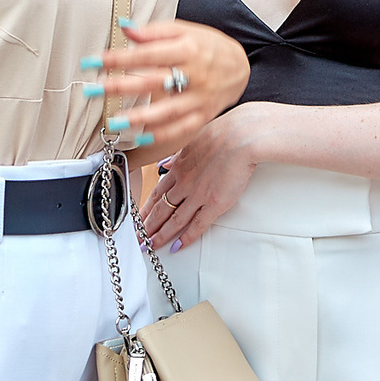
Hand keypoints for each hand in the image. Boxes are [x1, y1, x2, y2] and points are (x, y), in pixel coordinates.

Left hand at [84, 18, 248, 151]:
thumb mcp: (184, 30)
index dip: (120, 58)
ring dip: (140, 117)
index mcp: (187, 49)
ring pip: (168, 110)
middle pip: (153, 82)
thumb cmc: (208, 46)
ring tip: (115, 121)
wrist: (240, 66)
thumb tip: (125, 27)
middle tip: (93, 90)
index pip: (148, 54)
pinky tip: (141, 136)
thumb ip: (154, 31)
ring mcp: (199, 98)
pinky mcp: (203, 115)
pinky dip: (162, 134)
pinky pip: (182, 128)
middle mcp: (194, 75)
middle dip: (121, 86)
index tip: (95, 62)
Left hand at [139, 102, 274, 249]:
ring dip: (160, 235)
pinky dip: (186, 237)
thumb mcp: (192, 140)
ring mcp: (198, 195)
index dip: (145, 208)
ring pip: (174, 220)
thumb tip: (165, 162)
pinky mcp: (215, 203)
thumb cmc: (222, 134)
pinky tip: (178, 246)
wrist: (241, 137)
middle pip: (160, 210)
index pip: (156, 193)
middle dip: (147, 226)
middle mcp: (184, 183)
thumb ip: (178, 155)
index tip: (138, 217)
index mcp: (178, 168)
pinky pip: (197, 225)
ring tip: (151, 246)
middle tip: (138, 238)